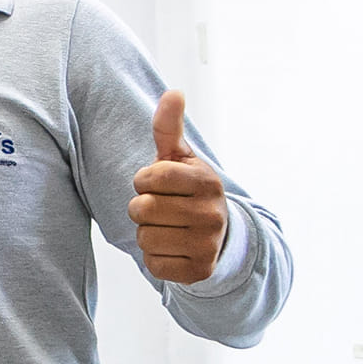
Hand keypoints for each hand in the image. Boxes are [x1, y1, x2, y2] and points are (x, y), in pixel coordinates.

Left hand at [128, 90, 228, 284]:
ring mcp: (208, 245)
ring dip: (147, 233)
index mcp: (206, 181)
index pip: (149, 178)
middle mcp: (212, 214)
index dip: (144, 181)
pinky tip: (172, 247)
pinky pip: (153, 265)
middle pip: (142, 209)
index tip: (158, 184)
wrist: (220, 236)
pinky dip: (155, 257)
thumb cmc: (188, 191)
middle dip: (142, 207)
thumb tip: (173, 92)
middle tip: (162, 207)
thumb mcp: (179, 158)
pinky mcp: (199, 271)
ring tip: (168, 227)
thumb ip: (168, 128)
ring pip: (144, 238)